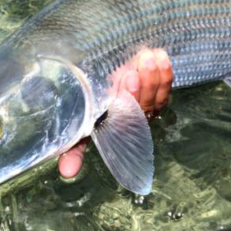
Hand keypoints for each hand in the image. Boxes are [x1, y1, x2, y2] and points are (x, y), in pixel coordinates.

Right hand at [58, 48, 172, 178]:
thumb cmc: (87, 106)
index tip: (128, 78)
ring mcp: (147, 108)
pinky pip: (165, 90)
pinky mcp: (158, 97)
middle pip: (141, 106)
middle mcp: (132, 120)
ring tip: (149, 57)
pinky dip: (165, 75)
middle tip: (135, 68)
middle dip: (141, 88)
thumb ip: (73, 149)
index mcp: (113, 127)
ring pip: (155, 98)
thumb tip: (66, 174)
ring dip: (154, 79)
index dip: (128, 99)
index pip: (123, 119)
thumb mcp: (78, 126)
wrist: (104, 84)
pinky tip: (161, 57)